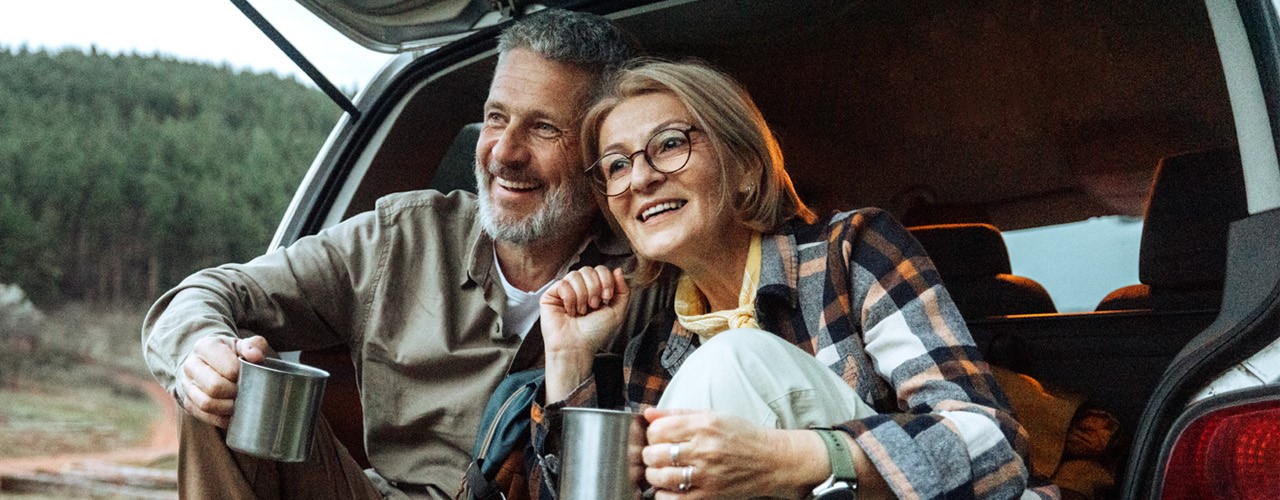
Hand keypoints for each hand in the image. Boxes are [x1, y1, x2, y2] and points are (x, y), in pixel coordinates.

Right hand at [178, 335, 268, 427]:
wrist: (208, 363)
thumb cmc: (230, 354)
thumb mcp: (243, 345)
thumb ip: (254, 346)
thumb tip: (256, 357)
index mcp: (205, 346)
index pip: (227, 368)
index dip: (241, 377)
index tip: (249, 377)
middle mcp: (191, 365)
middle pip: (214, 387)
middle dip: (234, 393)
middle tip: (246, 392)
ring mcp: (186, 385)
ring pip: (206, 404)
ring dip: (228, 407)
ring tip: (241, 403)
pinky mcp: (188, 402)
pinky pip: (204, 416)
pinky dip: (221, 418)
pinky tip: (233, 414)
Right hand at [540, 266, 629, 399]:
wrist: (577, 346)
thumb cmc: (595, 333)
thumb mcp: (617, 312)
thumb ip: (623, 291)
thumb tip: (618, 270)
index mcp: (595, 290)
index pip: (600, 270)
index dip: (606, 280)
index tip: (607, 298)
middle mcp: (579, 288)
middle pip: (589, 269)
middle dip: (594, 288)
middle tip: (593, 306)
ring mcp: (565, 290)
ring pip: (575, 275)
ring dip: (582, 296)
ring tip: (581, 311)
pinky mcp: (551, 294)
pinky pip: (563, 284)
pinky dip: (570, 299)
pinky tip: (569, 312)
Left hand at [640, 408, 820, 498]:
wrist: (773, 460)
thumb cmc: (742, 436)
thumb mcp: (712, 416)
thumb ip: (677, 414)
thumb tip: (648, 413)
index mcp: (704, 425)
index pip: (658, 430)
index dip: (652, 434)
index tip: (658, 437)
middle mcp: (705, 449)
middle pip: (655, 454)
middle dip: (649, 455)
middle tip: (655, 455)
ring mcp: (707, 474)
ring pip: (661, 477)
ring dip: (654, 475)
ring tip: (660, 471)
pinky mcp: (710, 495)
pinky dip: (664, 495)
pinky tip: (669, 488)